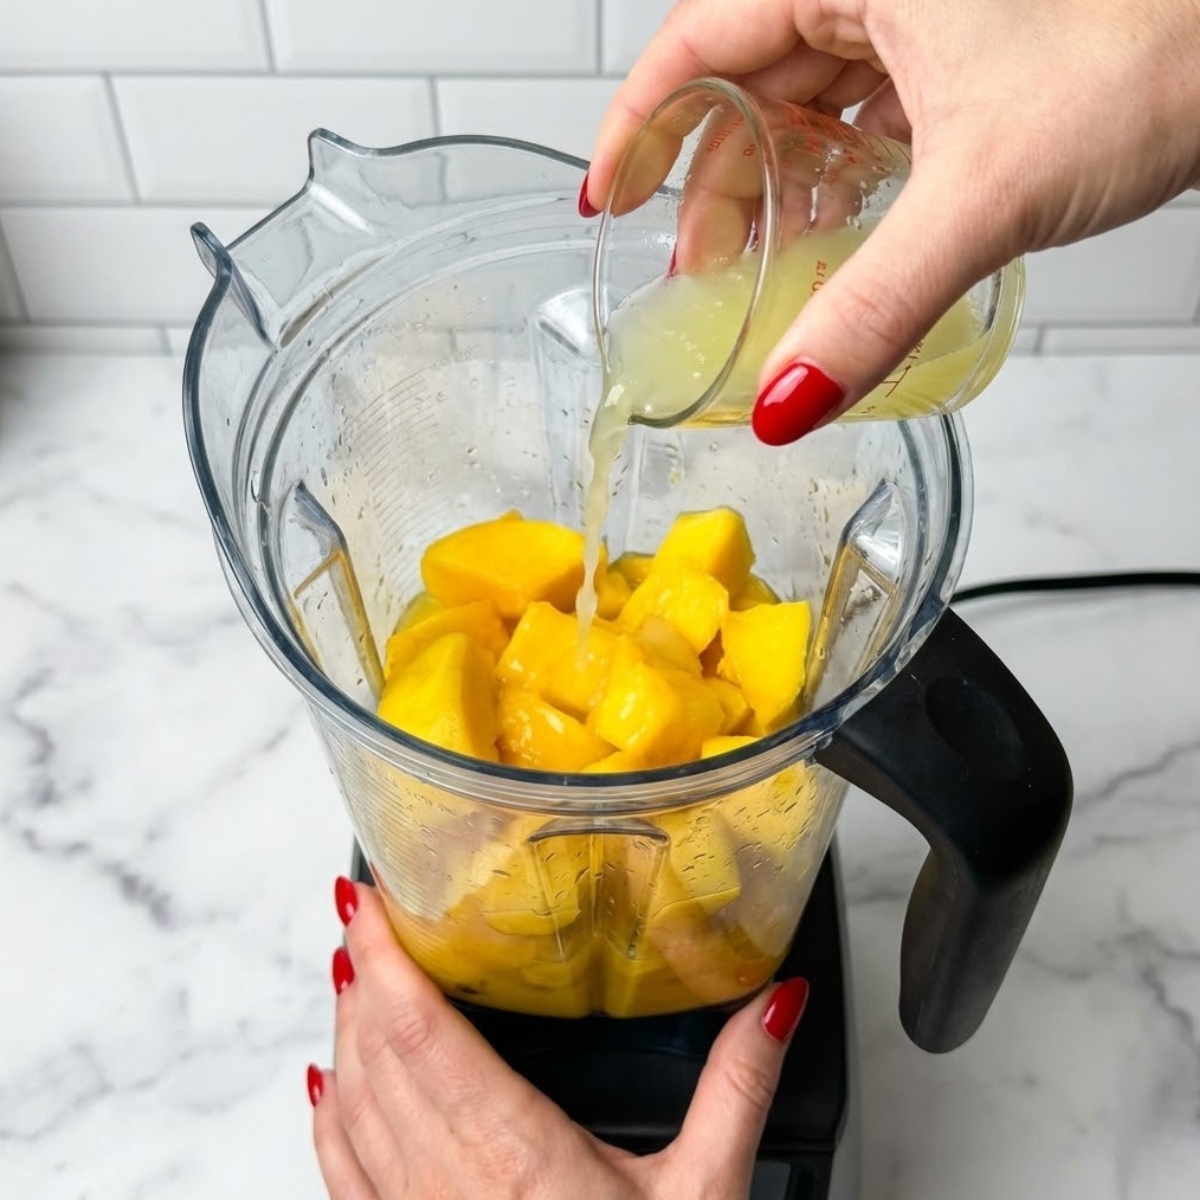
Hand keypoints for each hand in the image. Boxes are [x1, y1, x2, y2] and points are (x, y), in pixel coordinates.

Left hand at [308, 878, 809, 1199]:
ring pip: (351, 1105)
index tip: (366, 899)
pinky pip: (342, 1171)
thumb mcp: (704, 1190)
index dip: (384, 959)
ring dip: (346, 1030)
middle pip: (376, 1055)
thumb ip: (737, 1087)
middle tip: (361, 909)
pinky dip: (328, 1114)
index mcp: (515, 1152)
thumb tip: (774, 1005)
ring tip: (351, 968)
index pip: (421, 1034)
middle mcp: (447, 1180)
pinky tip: (327, 1083)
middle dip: (362, 974)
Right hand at [584, 0, 1199, 439]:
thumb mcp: (981, 193)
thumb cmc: (1154, 48)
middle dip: (712, 181)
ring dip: (776, 183)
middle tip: (695, 269)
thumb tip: (787, 399)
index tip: (610, 200)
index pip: (695, 38)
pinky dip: (841, 173)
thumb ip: (873, 307)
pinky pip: (865, 110)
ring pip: (805, 98)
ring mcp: (919, 13)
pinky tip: (841, 229)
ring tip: (759, 265)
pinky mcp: (960, 51)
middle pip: (744, 80)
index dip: (639, 127)